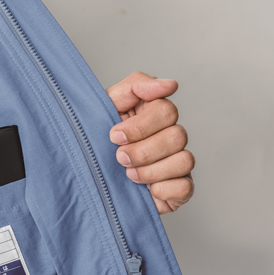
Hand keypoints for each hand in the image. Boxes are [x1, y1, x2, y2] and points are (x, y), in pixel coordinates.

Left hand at [105, 71, 194, 213]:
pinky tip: (147, 190)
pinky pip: (186, 188)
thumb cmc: (96, 138)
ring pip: (184, 161)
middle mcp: (169, 136)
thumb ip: (135, 86)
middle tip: (119, 157)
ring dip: (151, 171)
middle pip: (177, 136)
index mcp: (154, 115)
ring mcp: (176, 162)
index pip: (166, 111)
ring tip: (129, 174)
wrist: (87, 176)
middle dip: (143, 150)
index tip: (114, 135)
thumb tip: (170, 84)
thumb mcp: (107, 106)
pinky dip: (164, 189)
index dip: (140, 126)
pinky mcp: (178, 188)